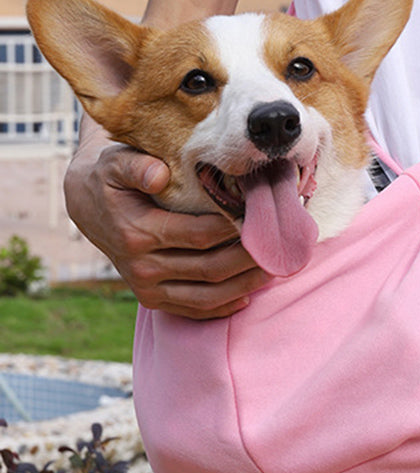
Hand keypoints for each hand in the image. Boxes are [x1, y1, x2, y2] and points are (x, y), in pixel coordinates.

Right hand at [65, 139, 270, 318]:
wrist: (89, 205)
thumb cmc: (113, 179)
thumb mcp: (115, 162)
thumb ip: (135, 165)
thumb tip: (159, 174)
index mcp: (136, 234)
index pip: (198, 236)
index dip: (233, 230)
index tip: (261, 219)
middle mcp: (142, 268)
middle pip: (209, 269)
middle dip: (248, 259)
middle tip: (278, 247)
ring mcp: (147, 288)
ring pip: (206, 296)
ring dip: (244, 286)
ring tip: (273, 270)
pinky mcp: (154, 300)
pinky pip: (193, 310)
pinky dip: (223, 306)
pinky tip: (249, 295)